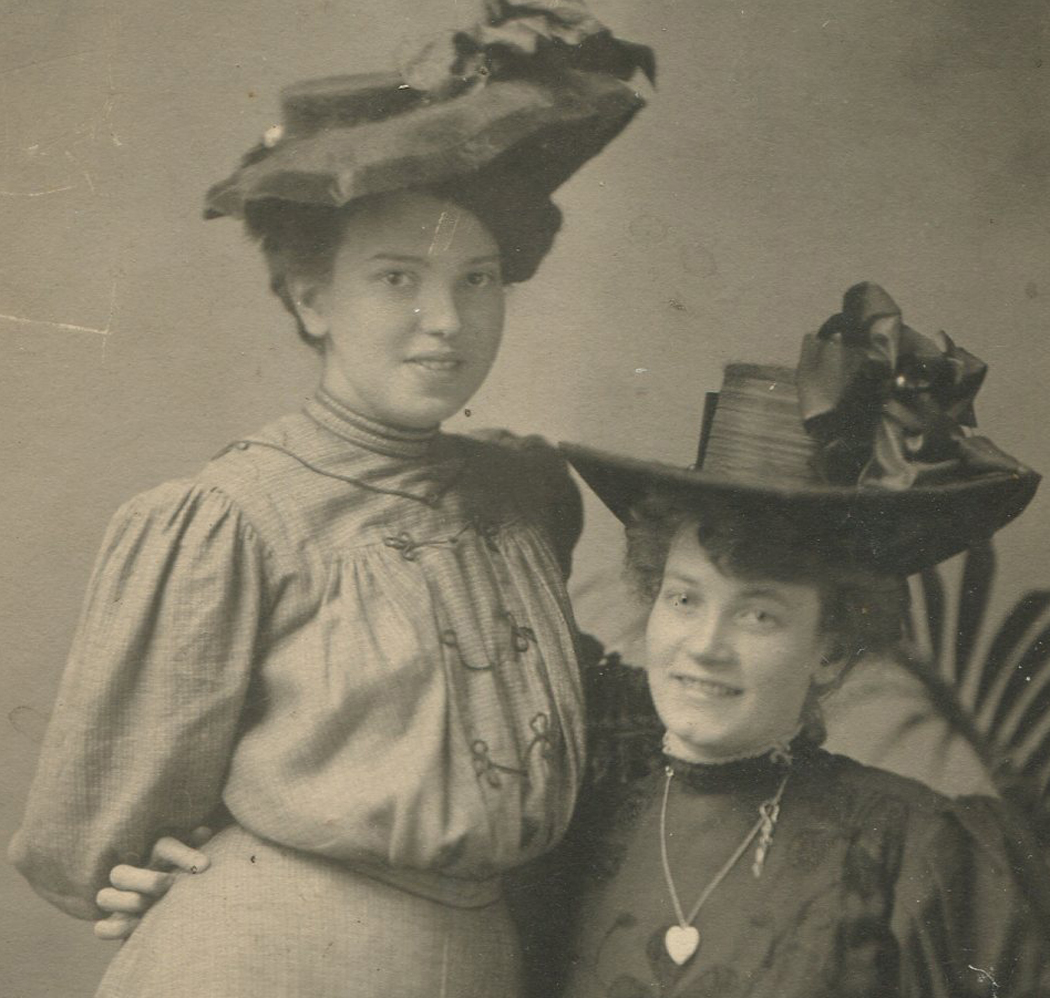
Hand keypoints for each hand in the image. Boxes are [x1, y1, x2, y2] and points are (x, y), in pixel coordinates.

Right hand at [93, 827, 212, 939]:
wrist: (177, 911)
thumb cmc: (189, 880)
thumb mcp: (193, 866)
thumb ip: (195, 853)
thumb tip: (203, 830)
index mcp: (155, 857)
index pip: (163, 846)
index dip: (182, 854)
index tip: (204, 866)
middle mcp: (133, 876)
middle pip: (120, 873)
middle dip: (147, 880)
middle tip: (171, 885)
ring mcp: (120, 902)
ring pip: (104, 897)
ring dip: (127, 902)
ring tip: (150, 906)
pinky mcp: (115, 925)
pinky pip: (102, 929)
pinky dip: (116, 929)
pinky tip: (139, 926)